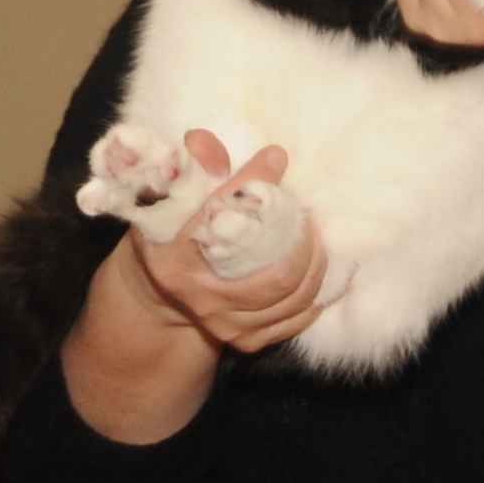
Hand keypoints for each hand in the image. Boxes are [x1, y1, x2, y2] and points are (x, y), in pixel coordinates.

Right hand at [121, 135, 332, 354]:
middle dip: (303, 239)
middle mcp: (201, 299)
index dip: (251, 184)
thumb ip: (190, 169)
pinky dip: (318, 291)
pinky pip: (298, 317)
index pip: (220, 218)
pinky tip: (321, 266)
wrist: (162, 294)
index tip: (275, 156)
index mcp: (173, 259)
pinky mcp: (248, 341)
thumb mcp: (169, 198)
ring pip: (293, 297)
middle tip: (309, 210)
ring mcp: (227, 326)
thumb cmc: (172, 234)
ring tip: (317, 233)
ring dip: (316, 263)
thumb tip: (204, 140)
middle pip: (276, 274)